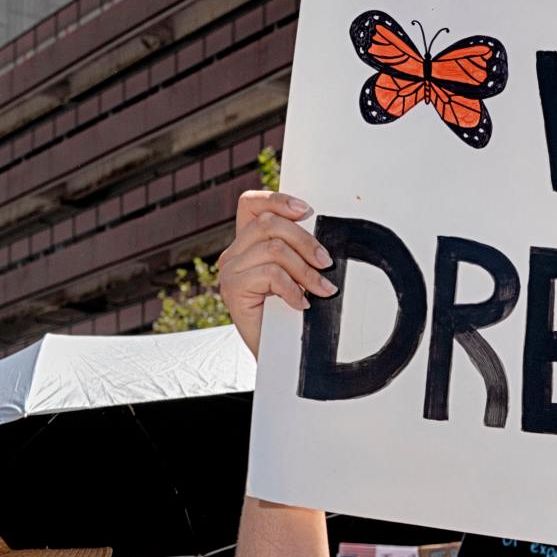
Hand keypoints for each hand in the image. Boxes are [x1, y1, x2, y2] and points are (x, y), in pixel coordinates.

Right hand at [214, 191, 332, 356]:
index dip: (278, 199)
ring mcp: (230, 271)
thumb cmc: (292, 315)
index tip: (306, 210)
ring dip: (305, 269)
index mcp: (248, 244)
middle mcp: (234, 254)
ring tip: (321, 289)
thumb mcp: (298, 275)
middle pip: (269, 223)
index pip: (252, 204)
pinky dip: (292, 288)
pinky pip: (269, 274)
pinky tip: (300, 303)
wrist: (281, 357)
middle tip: (326, 264)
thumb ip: (298, 251)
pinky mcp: (232, 289)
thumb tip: (322, 234)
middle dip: (305, 240)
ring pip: (273, 248)